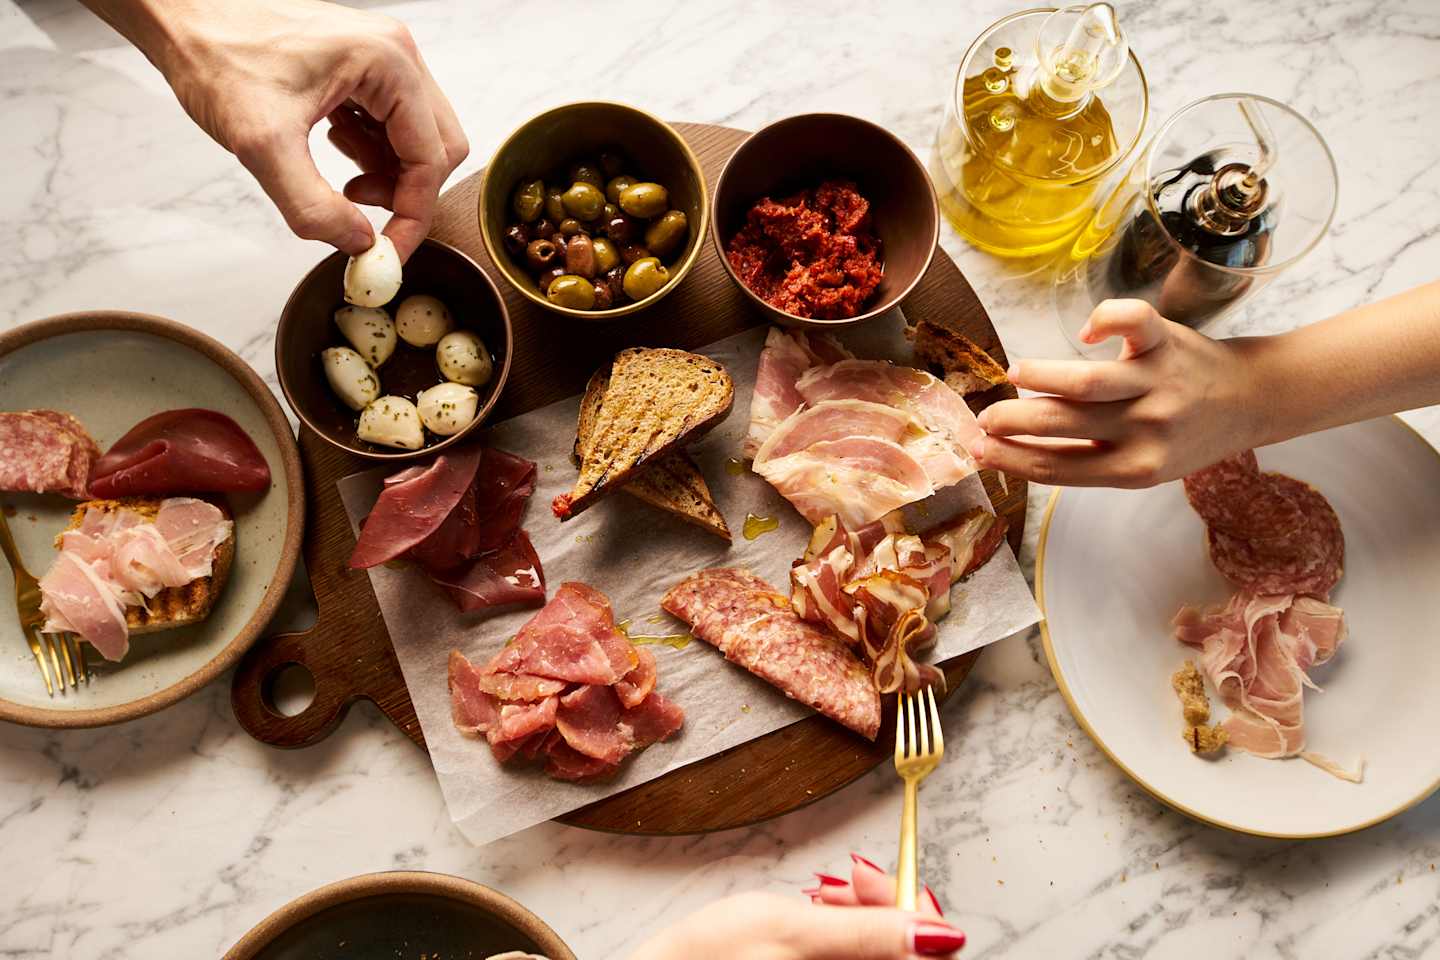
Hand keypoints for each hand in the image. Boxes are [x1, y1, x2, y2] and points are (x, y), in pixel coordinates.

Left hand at [107, 0, 467, 258]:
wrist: (179, 15)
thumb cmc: (216, 56)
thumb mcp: (262, 146)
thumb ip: (313, 207)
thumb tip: (359, 245)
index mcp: (387, 62)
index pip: (431, 157)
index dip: (413, 215)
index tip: (385, 252)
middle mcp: (396, 53)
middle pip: (437, 147)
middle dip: (405, 193)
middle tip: (361, 217)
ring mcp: (382, 57)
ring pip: (416, 138)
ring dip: (387, 173)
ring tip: (338, 182)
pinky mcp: (363, 65)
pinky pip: (390, 122)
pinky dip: (370, 152)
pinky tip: (331, 151)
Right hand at [628, 856, 962, 959]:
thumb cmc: (709, 959)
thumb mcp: (791, 929)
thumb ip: (869, 930)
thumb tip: (942, 933)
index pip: (926, 953)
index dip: (909, 906)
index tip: (870, 879)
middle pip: (900, 950)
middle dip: (878, 907)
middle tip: (842, 884)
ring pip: (873, 951)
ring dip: (857, 917)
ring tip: (819, 897)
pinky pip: (849, 959)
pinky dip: (837, 934)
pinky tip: (812, 918)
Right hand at [969, 300, 1266, 487]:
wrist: (1251, 401)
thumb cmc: (1187, 435)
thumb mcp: (1142, 465)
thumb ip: (1089, 460)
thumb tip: (1017, 449)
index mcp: (1134, 469)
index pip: (1055, 467)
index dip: (1009, 459)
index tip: (977, 450)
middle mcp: (1145, 429)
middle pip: (1061, 426)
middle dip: (1010, 422)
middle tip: (983, 417)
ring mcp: (1156, 384)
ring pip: (1087, 383)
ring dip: (1041, 376)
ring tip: (1016, 374)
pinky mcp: (1166, 342)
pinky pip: (1131, 322)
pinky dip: (1104, 320)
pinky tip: (1088, 332)